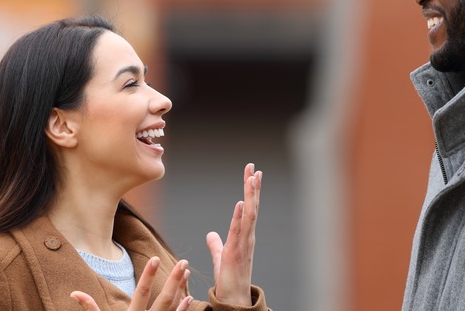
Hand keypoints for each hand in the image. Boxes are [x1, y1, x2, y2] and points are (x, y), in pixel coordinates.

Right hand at [70, 257, 192, 310]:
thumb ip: (91, 309)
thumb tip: (75, 293)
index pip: (142, 293)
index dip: (149, 276)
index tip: (156, 258)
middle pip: (163, 298)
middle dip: (174, 279)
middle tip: (183, 261)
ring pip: (172, 306)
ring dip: (180, 289)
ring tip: (187, 271)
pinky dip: (182, 308)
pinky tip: (188, 296)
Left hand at [206, 163, 261, 306]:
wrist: (233, 299)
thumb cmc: (229, 280)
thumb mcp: (220, 257)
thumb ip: (216, 244)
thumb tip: (211, 234)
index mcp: (244, 235)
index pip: (249, 208)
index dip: (250, 191)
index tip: (251, 173)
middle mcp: (247, 236)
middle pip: (252, 206)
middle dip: (252, 186)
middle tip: (253, 167)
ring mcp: (244, 243)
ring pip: (250, 214)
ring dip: (251, 195)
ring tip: (252, 177)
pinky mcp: (236, 252)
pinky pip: (239, 230)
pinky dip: (241, 216)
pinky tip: (242, 202)